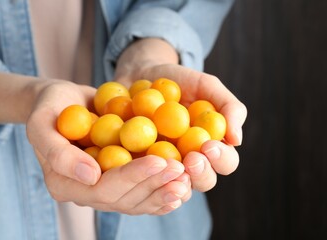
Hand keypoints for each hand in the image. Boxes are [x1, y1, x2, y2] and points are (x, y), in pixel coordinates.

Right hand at [27, 80, 189, 214]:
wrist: (62, 104)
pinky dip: (163, 192)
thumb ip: (58, 152)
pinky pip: (143, 193)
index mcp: (64, 184)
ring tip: (188, 180)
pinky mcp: (120, 180)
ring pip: (138, 201)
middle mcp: (86, 193)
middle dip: (154, 185)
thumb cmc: (50, 107)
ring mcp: (105, 189)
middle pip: (124, 200)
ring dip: (164, 192)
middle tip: (181, 170)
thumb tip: (91, 176)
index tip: (159, 161)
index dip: (132, 177)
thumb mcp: (41, 122)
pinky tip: (184, 186)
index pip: (102, 188)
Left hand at [114, 38, 246, 191]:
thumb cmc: (178, 80)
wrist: (141, 74)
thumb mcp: (206, 85)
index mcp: (211, 146)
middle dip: (201, 174)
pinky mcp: (139, 164)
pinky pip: (141, 177)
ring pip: (174, 186)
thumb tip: (236, 140)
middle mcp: (190, 160)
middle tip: (191, 159)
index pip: (226, 162)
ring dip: (174, 180)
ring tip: (166, 165)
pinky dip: (142, 175)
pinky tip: (138, 167)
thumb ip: (229, 107)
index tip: (209, 146)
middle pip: (204, 181)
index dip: (221, 159)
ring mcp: (164, 165)